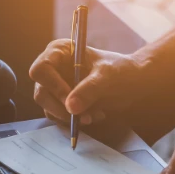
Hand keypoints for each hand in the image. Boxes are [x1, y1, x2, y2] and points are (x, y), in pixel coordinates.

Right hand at [29, 39, 153, 124]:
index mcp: (59, 52)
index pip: (41, 70)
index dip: (53, 86)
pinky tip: (95, 115)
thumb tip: (70, 107)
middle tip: (84, 116)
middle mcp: (53, 69)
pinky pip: (60, 117)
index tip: (70, 100)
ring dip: (71, 117)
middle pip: (42, 93)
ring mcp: (56, 87)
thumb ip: (89, 89)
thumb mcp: (107, 77)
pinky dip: (75, 121)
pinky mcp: (62, 103)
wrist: (133, 83)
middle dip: (62, 108)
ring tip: (94, 115)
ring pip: (49, 108)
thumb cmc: (121, 71)